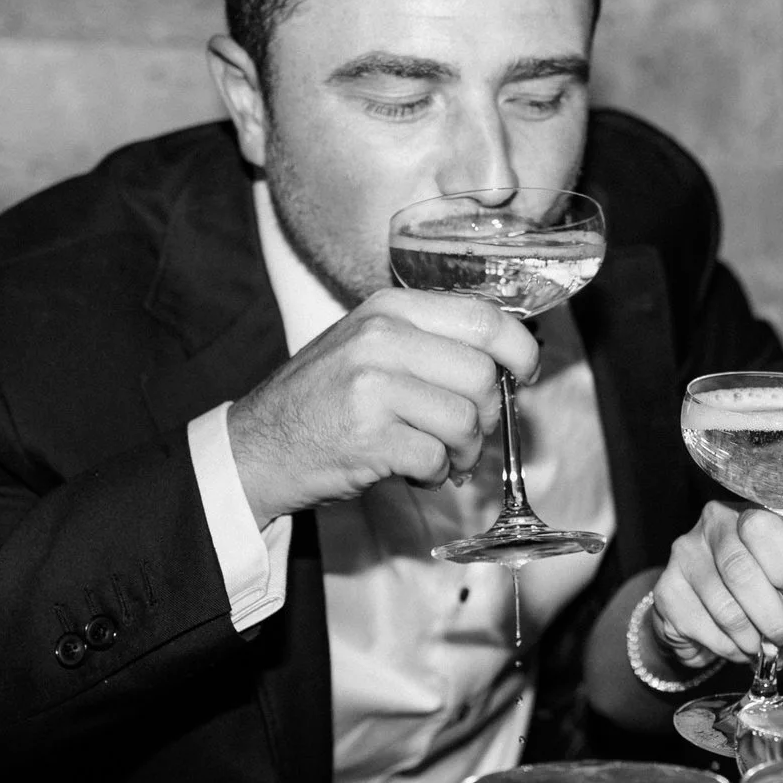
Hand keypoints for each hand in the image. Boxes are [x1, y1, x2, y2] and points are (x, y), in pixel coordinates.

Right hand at [226, 289, 537, 521]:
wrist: (256, 445)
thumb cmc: (324, 397)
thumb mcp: (369, 344)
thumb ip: (431, 340)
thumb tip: (509, 358)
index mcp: (389, 308)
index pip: (484, 317)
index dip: (520, 350)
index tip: (526, 373)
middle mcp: (381, 339)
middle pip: (482, 375)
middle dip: (489, 414)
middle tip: (469, 433)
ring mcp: (372, 388)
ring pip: (465, 420)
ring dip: (465, 451)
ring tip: (442, 457)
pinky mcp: (368, 438)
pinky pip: (437, 458)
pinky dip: (436, 474)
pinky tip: (415, 471)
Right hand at [648, 501, 782, 668]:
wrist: (703, 603)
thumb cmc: (753, 576)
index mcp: (741, 513)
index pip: (761, 528)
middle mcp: (706, 529)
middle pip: (741, 574)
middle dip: (775, 617)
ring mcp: (681, 560)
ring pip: (725, 610)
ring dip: (754, 639)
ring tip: (768, 648)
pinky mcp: (666, 594)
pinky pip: (706, 631)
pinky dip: (731, 649)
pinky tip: (741, 648)